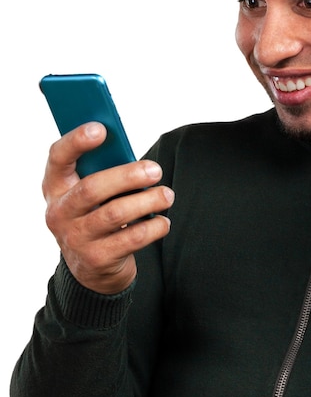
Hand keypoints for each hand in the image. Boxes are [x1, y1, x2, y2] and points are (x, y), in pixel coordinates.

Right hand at [43, 122, 173, 293]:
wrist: (92, 268)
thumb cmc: (98, 214)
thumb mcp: (93, 193)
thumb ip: (105, 171)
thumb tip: (136, 158)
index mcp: (56, 187)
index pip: (58, 158)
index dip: (76, 141)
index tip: (101, 128)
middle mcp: (59, 213)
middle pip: (92, 187)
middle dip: (128, 176)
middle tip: (156, 169)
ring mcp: (75, 239)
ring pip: (115, 213)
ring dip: (148, 201)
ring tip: (167, 195)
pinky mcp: (97, 260)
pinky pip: (131, 239)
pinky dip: (154, 227)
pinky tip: (164, 221)